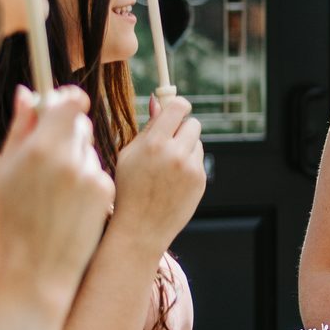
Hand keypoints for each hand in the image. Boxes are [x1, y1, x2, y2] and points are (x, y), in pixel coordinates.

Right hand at [0, 87, 114, 312]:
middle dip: (68, 131)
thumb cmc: (11, 219)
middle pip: (80, 124)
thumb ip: (20, 128)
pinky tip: (71, 204)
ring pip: (89, 149)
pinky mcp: (105, 191)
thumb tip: (28, 92)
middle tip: (50, 154)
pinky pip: (97, 171)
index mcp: (40, 147)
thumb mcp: (4, 171)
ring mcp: (91, 175)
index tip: (61, 106)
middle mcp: (70, 157)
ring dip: (76, 157)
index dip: (67, 101)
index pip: (71, 102)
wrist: (36, 269)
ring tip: (55, 190)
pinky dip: (87, 180)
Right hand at [112, 94, 206, 256]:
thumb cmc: (128, 189)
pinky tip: (173, 181)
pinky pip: (198, 161)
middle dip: (182, 128)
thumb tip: (157, 101)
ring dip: (186, 148)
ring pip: (197, 143)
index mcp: (154, 143)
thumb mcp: (128, 155)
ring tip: (167, 167)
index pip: (178, 107)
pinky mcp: (200, 181)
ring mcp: (191, 169)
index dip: (177, 105)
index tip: (175, 109)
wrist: (140, 228)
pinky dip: (189, 165)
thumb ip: (147, 127)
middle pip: (193, 123)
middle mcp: (176, 154)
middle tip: (169, 140)